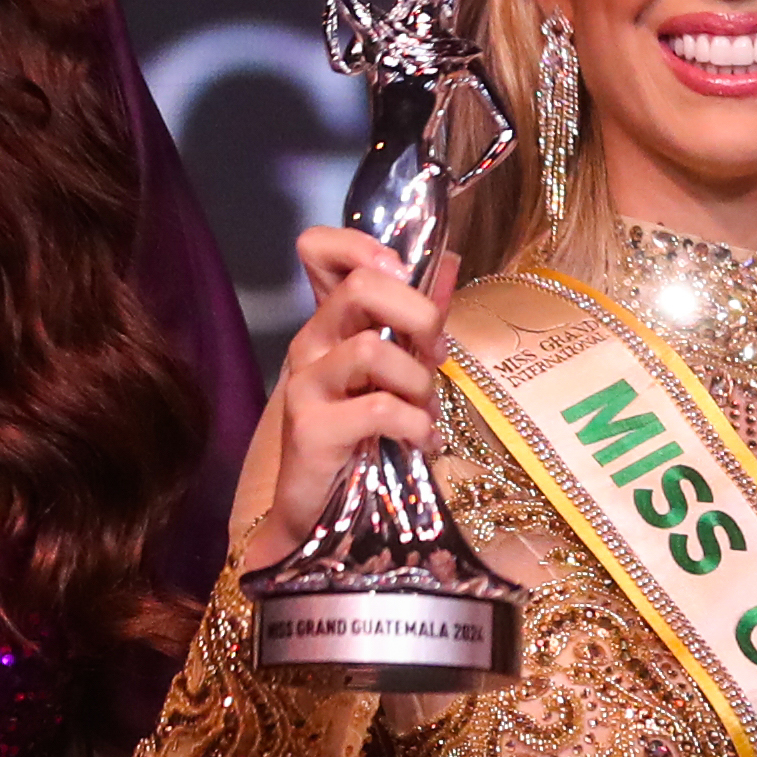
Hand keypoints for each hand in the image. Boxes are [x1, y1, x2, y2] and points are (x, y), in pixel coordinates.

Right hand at [248, 226, 453, 562]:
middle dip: (418, 313)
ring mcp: (306, 384)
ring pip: (372, 349)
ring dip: (418, 381)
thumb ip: (418, 317)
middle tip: (436, 353)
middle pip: (361, 286)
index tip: (402, 272)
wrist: (317, 512)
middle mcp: (312, 343)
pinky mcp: (311, 428)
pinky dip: (416, 425)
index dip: (360, 244)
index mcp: (331, 322)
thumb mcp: (396, 370)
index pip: (317, 249)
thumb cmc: (362, 437)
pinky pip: (378, 408)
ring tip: (426, 411)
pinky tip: (422, 441)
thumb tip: (450, 260)